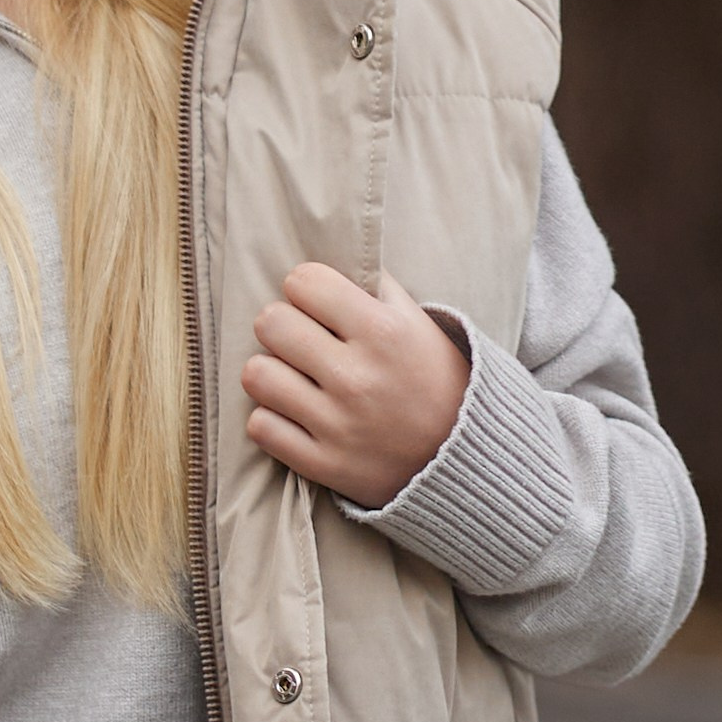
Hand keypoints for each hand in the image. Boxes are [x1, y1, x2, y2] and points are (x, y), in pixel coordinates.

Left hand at [241, 265, 468, 508]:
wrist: (464, 458)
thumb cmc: (436, 379)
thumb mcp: (418, 322)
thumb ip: (373, 286)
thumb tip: (324, 257)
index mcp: (383, 332)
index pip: (302, 281)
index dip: (306, 288)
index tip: (316, 303)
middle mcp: (357, 377)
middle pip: (270, 322)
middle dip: (283, 326)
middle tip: (301, 339)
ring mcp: (338, 424)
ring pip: (257, 374)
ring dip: (271, 372)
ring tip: (293, 377)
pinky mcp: (323, 464)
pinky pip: (260, 427)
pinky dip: (272, 420)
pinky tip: (294, 414)